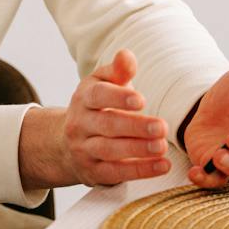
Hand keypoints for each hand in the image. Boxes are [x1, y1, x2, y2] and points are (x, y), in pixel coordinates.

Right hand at [20, 49, 170, 190]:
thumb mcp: (103, 85)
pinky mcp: (92, 172)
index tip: (141, 101)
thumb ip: (118, 71)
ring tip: (162, 146)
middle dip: (135, 127)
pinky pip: (115, 173)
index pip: (97, 96)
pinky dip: (140, 171)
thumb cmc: (97, 108)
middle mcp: (79, 124)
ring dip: (138, 150)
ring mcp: (83, 149)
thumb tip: (127, 55)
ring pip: (109, 150)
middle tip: (162, 127)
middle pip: (106, 125)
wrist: (66, 144)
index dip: (118, 98)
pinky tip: (162, 166)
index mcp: (84, 98)